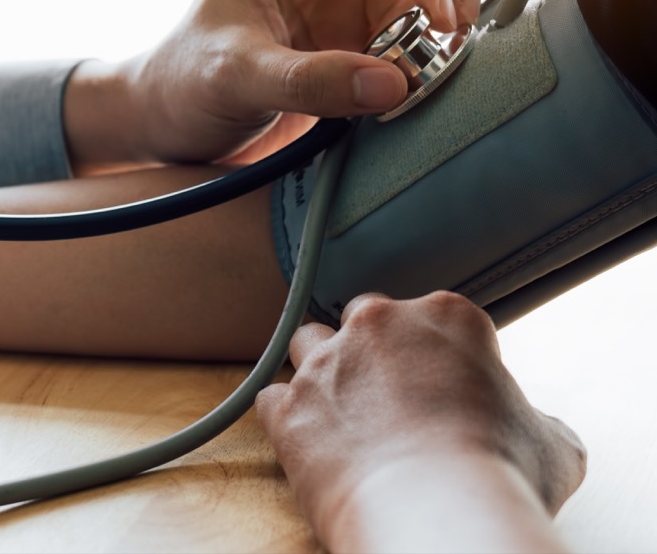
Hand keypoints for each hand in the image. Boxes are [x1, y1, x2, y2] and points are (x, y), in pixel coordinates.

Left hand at [64, 0, 489, 171]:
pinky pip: (416, 28)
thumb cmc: (184, 87)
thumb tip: (396, 83)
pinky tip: (424, 84)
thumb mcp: (235, 80)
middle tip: (463, 26)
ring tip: (443, 64)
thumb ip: (308, 80)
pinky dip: (433, 50)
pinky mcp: (357, 35)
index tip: (440, 17)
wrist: (169, 123)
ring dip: (449, 12)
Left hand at [255, 292, 585, 550]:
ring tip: (342, 414)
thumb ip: (537, 420)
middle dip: (373, 349)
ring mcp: (325, 363)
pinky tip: (309, 444)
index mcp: (446, 317)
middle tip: (390, 396)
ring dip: (321, 372)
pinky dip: (286, 419)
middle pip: (364, 318)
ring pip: (308, 344)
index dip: (439, 353)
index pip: (435, 315)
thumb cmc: (502, 477)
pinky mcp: (287, 407)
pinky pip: (272, 399)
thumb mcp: (555, 444)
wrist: (437, 513)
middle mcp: (378, 325)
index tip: (445, 386)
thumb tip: (538, 430)